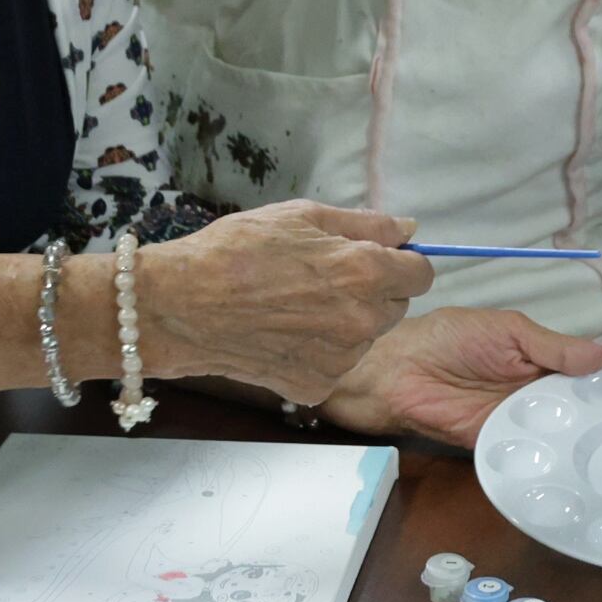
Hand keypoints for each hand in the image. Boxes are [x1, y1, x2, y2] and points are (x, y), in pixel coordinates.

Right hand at [138, 203, 434, 406]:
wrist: (180, 307)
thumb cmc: (235, 251)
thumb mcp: (300, 215)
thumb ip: (365, 223)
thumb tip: (408, 230)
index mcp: (364, 272)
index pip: (421, 274)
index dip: (401, 263)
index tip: (378, 260)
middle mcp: (361, 320)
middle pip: (396, 306)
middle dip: (373, 292)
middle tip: (323, 280)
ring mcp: (339, 359)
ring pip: (365, 337)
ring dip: (346, 322)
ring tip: (294, 305)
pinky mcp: (315, 386)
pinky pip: (335, 364)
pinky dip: (318, 351)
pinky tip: (282, 333)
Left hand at [319, 308, 601, 444]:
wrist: (396, 369)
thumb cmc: (450, 338)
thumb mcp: (510, 331)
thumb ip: (557, 347)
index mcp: (541, 360)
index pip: (585, 374)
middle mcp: (534, 393)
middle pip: (577, 409)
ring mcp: (517, 422)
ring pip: (557, 434)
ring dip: (579, 440)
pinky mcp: (497, 445)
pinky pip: (529, 454)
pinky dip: (548, 458)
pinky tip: (574, 465)